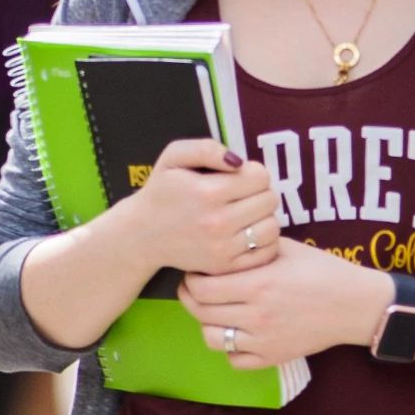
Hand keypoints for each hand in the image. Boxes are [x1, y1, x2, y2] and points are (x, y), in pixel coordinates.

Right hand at [98, 139, 280, 279]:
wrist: (142, 234)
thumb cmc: (162, 191)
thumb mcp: (174, 157)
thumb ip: (207, 149)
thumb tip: (238, 161)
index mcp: (208, 192)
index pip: (260, 177)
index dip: (253, 172)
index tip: (240, 176)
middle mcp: (217, 222)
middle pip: (269, 200)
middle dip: (260, 192)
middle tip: (244, 195)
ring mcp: (222, 248)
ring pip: (272, 227)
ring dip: (264, 217)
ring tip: (247, 213)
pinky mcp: (225, 266)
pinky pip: (266, 252)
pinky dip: (264, 241)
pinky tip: (249, 232)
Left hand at [179, 242, 385, 368]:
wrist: (355, 305)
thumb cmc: (323, 271)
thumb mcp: (288, 248)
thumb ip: (253, 246)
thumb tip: (224, 241)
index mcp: (257, 284)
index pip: (201, 287)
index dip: (191, 278)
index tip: (196, 270)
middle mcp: (256, 315)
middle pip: (201, 312)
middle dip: (190, 298)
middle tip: (195, 287)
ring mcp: (263, 340)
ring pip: (211, 339)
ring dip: (206, 324)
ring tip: (214, 311)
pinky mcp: (273, 358)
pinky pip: (234, 360)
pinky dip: (229, 349)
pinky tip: (236, 332)